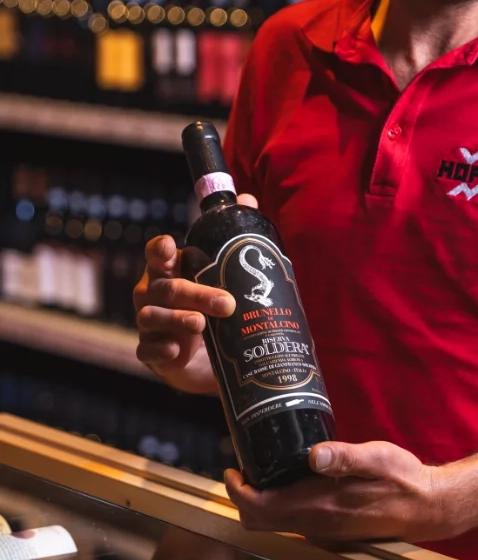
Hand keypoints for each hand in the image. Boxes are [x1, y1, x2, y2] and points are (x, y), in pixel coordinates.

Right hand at [133, 193, 257, 393]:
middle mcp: (154, 294)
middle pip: (166, 288)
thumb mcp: (223, 277)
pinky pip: (146, 350)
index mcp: (169, 271)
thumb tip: (249, 199)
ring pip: (151, 317)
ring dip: (177, 319)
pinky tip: (175, 350)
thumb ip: (233, 239)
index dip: (159, 249)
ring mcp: (149, 325)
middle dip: (195, 294)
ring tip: (201, 324)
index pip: (157, 255)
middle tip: (226, 304)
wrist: (210, 360)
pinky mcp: (151, 354)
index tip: (169, 245)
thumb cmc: (212, 308)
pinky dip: (160, 350)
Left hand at [223, 439, 452, 543]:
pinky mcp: (330, 530)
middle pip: (258, 521)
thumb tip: (313, 455)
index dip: (238, 491)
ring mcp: (321, 531)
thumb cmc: (403, 479)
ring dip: (258, 501)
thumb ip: (345, 457)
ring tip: (260, 468)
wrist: (428, 508)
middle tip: (242, 467)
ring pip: (273, 524)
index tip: (231, 468)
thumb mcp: (377, 458)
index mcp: (319, 507)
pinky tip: (286, 480)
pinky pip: (289, 522)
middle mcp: (314, 525)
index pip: (260, 508)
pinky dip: (276, 505)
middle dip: (242, 497)